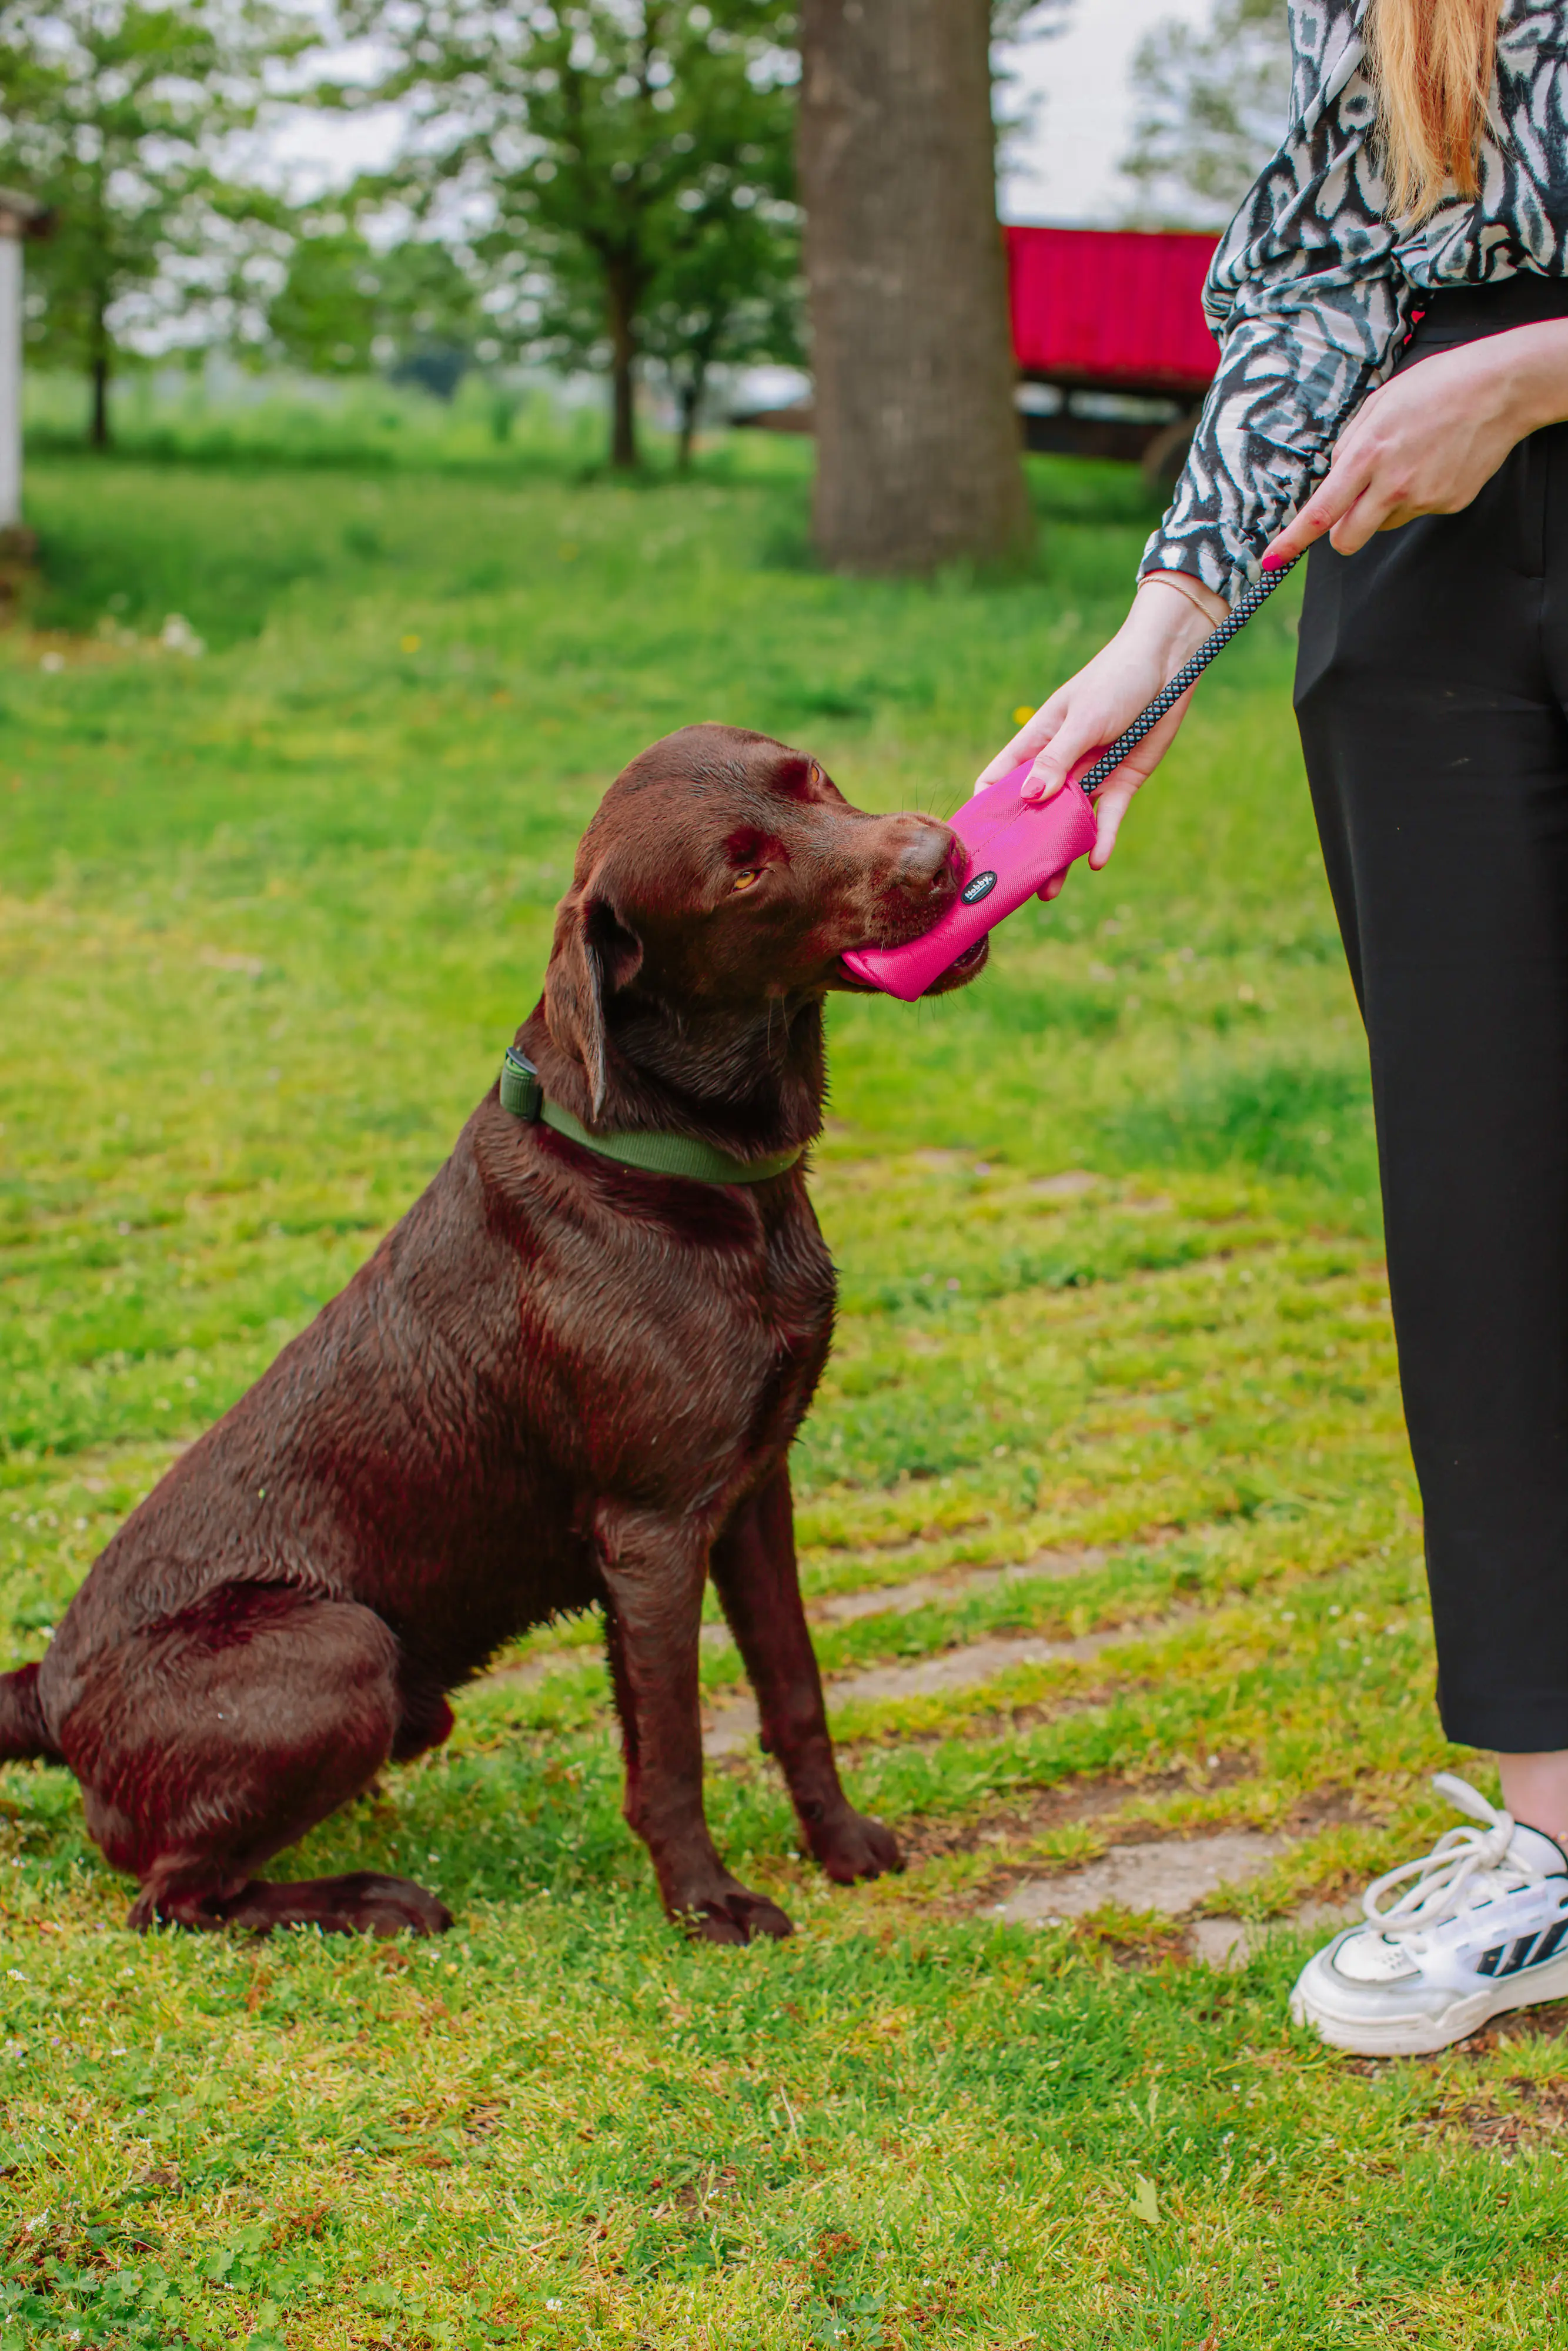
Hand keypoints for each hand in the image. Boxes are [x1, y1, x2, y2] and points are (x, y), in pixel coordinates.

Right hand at [974, 577, 1220, 881]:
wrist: (1169, 663)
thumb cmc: (1116, 678)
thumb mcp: (1082, 719)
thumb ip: (1056, 759)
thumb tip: (1028, 797)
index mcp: (1036, 743)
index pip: (999, 781)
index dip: (986, 810)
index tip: (978, 845)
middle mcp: (1058, 765)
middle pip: (1034, 812)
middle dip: (1024, 846)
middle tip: (1014, 882)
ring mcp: (1089, 776)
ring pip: (1068, 823)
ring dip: (1059, 854)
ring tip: (1049, 889)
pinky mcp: (1121, 782)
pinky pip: (1107, 817)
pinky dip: (1101, 839)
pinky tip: (1096, 861)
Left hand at [1263, 317, 1567, 563]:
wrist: (1500, 388)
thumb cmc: (1436, 386)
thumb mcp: (1378, 404)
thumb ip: (1350, 445)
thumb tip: (1333, 478)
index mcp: (1368, 455)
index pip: (1321, 512)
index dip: (1293, 540)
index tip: (1272, 559)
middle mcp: (1393, 484)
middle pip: (1347, 539)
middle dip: (1340, 532)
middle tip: (1350, 506)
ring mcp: (1423, 498)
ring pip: (1384, 523)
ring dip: (1383, 505)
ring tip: (1409, 461)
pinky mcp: (1449, 503)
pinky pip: (1417, 511)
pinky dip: (1417, 494)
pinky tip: (1434, 461)